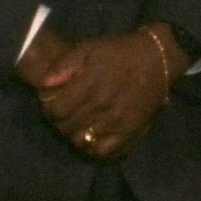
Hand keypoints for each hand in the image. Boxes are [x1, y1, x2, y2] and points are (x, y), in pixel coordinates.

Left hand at [30, 28, 170, 161]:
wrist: (156, 59)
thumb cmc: (118, 52)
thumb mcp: (89, 48)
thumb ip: (64, 64)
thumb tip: (44, 85)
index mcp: (90, 85)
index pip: (57, 111)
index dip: (49, 111)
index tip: (52, 106)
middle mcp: (102, 106)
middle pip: (67, 128)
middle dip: (60, 123)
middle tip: (64, 115)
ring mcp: (117, 122)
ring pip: (82, 142)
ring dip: (75, 135)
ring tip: (78, 125)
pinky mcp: (130, 131)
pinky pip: (105, 152)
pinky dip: (95, 148)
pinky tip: (93, 137)